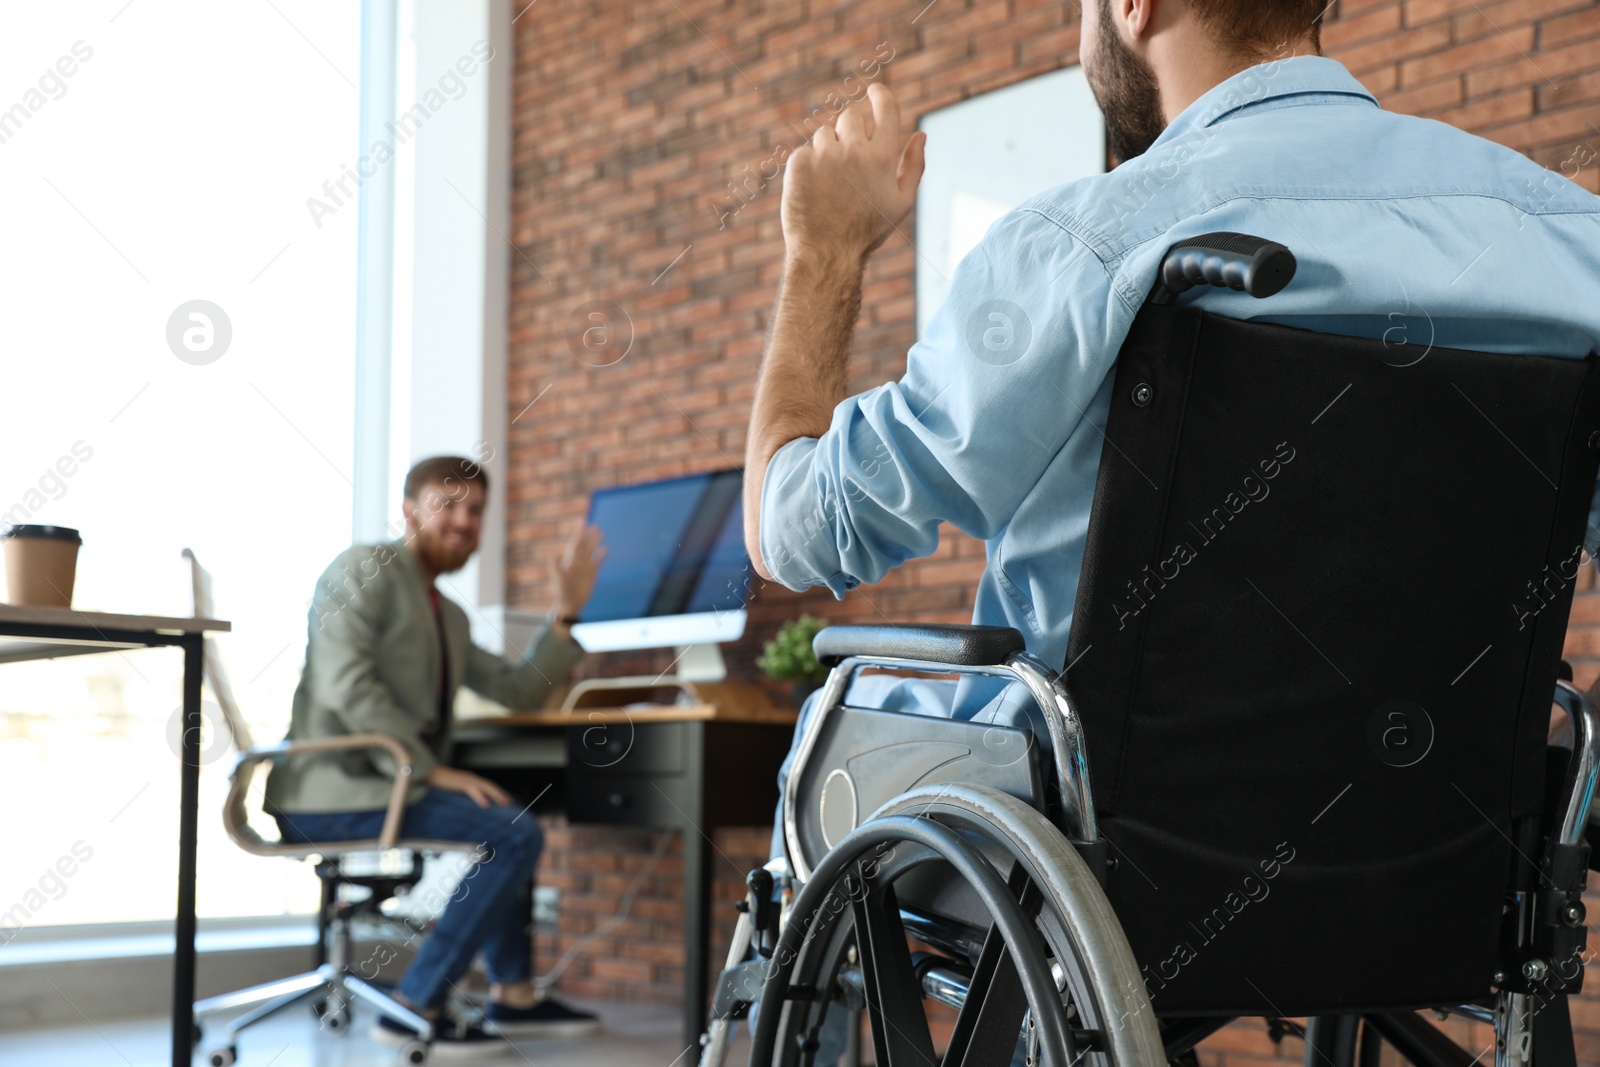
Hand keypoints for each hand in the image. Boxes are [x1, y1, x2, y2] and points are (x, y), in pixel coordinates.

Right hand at [426, 765, 511, 808]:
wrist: (426, 773)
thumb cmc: (438, 782)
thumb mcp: (453, 788)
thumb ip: (461, 794)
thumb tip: (467, 804)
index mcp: (470, 779)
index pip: (487, 786)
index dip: (497, 792)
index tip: (506, 800)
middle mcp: (470, 778)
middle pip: (490, 786)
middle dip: (501, 794)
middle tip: (510, 803)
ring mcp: (466, 779)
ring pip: (485, 787)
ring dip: (496, 795)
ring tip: (504, 803)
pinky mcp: (459, 782)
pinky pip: (472, 790)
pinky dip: (480, 797)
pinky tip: (486, 804)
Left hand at [551, 524, 605, 618]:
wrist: (570, 603)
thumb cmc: (562, 592)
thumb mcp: (558, 579)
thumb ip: (555, 567)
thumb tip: (551, 555)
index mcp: (569, 561)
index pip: (575, 545)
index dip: (578, 536)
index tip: (583, 526)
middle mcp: (577, 562)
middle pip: (584, 545)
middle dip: (588, 536)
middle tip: (594, 525)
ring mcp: (585, 567)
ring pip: (591, 551)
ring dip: (595, 542)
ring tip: (601, 532)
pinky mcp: (592, 573)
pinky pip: (598, 561)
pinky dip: (601, 554)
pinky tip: (606, 548)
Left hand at [780, 83, 926, 265]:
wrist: (827, 253)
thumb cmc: (868, 230)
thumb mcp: (902, 202)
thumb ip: (914, 165)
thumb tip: (921, 134)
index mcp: (883, 157)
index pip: (885, 107)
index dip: (880, 94)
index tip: (875, 90)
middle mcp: (854, 150)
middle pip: (851, 115)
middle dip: (851, 130)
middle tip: (848, 159)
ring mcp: (824, 155)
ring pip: (825, 133)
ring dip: (828, 149)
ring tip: (831, 183)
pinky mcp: (799, 162)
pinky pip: (805, 150)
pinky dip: (809, 164)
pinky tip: (814, 189)